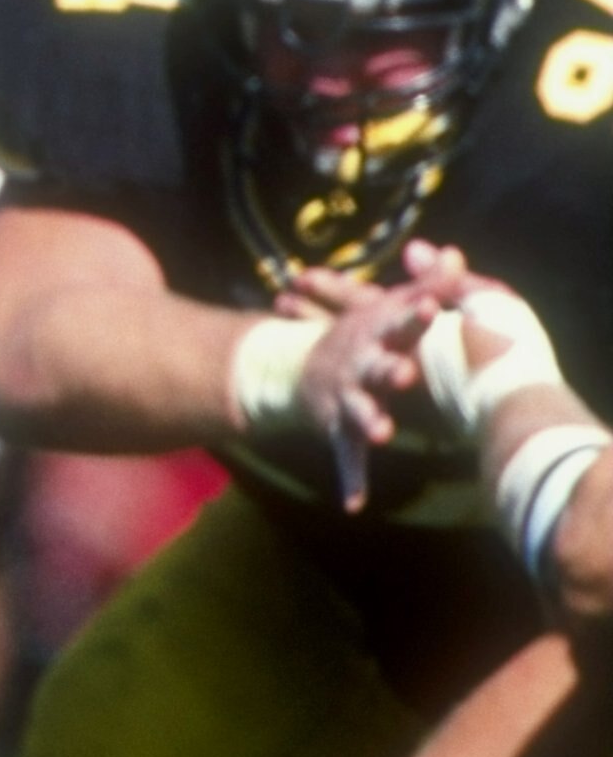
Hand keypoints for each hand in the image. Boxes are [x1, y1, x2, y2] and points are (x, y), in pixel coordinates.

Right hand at [285, 268, 443, 509]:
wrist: (301, 368)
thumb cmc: (362, 335)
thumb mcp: (389, 306)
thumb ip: (427, 283)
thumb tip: (454, 253)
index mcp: (376, 337)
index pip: (399, 323)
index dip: (415, 317)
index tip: (432, 309)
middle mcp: (359, 365)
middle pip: (377, 368)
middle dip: (389, 371)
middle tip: (404, 373)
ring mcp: (347, 398)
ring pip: (359, 411)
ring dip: (368, 420)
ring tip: (381, 432)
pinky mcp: (339, 428)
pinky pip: (347, 457)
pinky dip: (351, 479)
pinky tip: (354, 503)